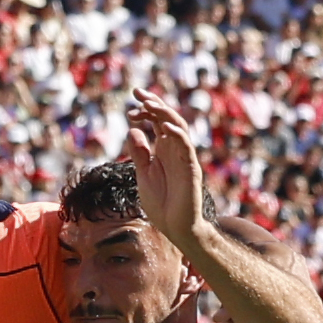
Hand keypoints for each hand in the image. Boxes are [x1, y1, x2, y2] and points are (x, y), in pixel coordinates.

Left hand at [123, 88, 203, 248]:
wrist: (176, 228)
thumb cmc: (162, 204)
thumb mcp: (144, 174)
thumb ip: (140, 153)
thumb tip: (132, 130)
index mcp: (164, 150)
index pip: (157, 122)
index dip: (146, 110)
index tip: (131, 103)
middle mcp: (175, 150)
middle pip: (167, 119)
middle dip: (153, 104)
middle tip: (137, 94)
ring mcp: (184, 157)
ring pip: (178, 127)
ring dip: (163, 114)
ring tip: (147, 105)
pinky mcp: (191, 168)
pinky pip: (186, 146)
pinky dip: (176, 134)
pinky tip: (162, 127)